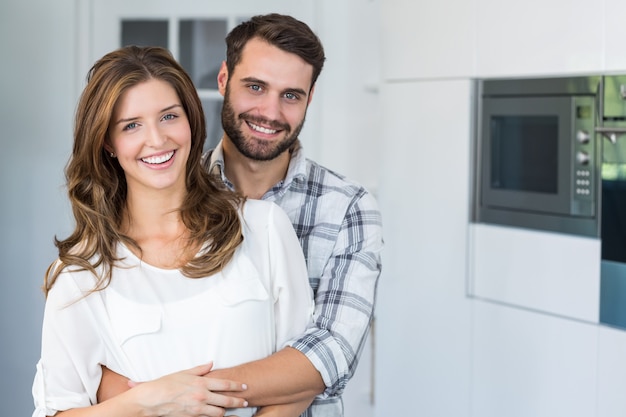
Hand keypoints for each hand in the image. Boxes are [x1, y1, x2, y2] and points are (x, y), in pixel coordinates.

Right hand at [127, 363, 248, 416]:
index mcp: (201, 383)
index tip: (245, 387)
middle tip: (245, 401)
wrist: (152, 399)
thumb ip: (200, 369)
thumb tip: (211, 363)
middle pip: (226, 400)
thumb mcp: (184, 372)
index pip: (225, 384)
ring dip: (227, 411)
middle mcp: (202, 396)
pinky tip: (220, 416)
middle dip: (238, 401)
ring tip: (234, 410)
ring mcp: (197, 409)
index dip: (237, 386)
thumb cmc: (166, 384)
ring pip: (219, 413)